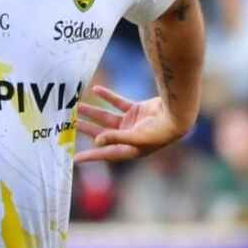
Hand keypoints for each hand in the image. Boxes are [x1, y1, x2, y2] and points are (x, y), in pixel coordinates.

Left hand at [74, 86, 188, 162]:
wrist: (177, 116)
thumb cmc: (159, 133)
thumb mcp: (135, 138)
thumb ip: (115, 138)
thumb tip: (97, 141)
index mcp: (128, 149)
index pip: (105, 153)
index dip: (91, 156)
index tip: (75, 158)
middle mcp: (128, 137)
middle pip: (102, 133)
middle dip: (87, 128)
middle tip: (71, 123)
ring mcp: (132, 122)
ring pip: (107, 117)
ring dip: (94, 111)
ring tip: (78, 106)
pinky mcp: (136, 109)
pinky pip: (118, 102)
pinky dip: (108, 96)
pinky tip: (96, 89)